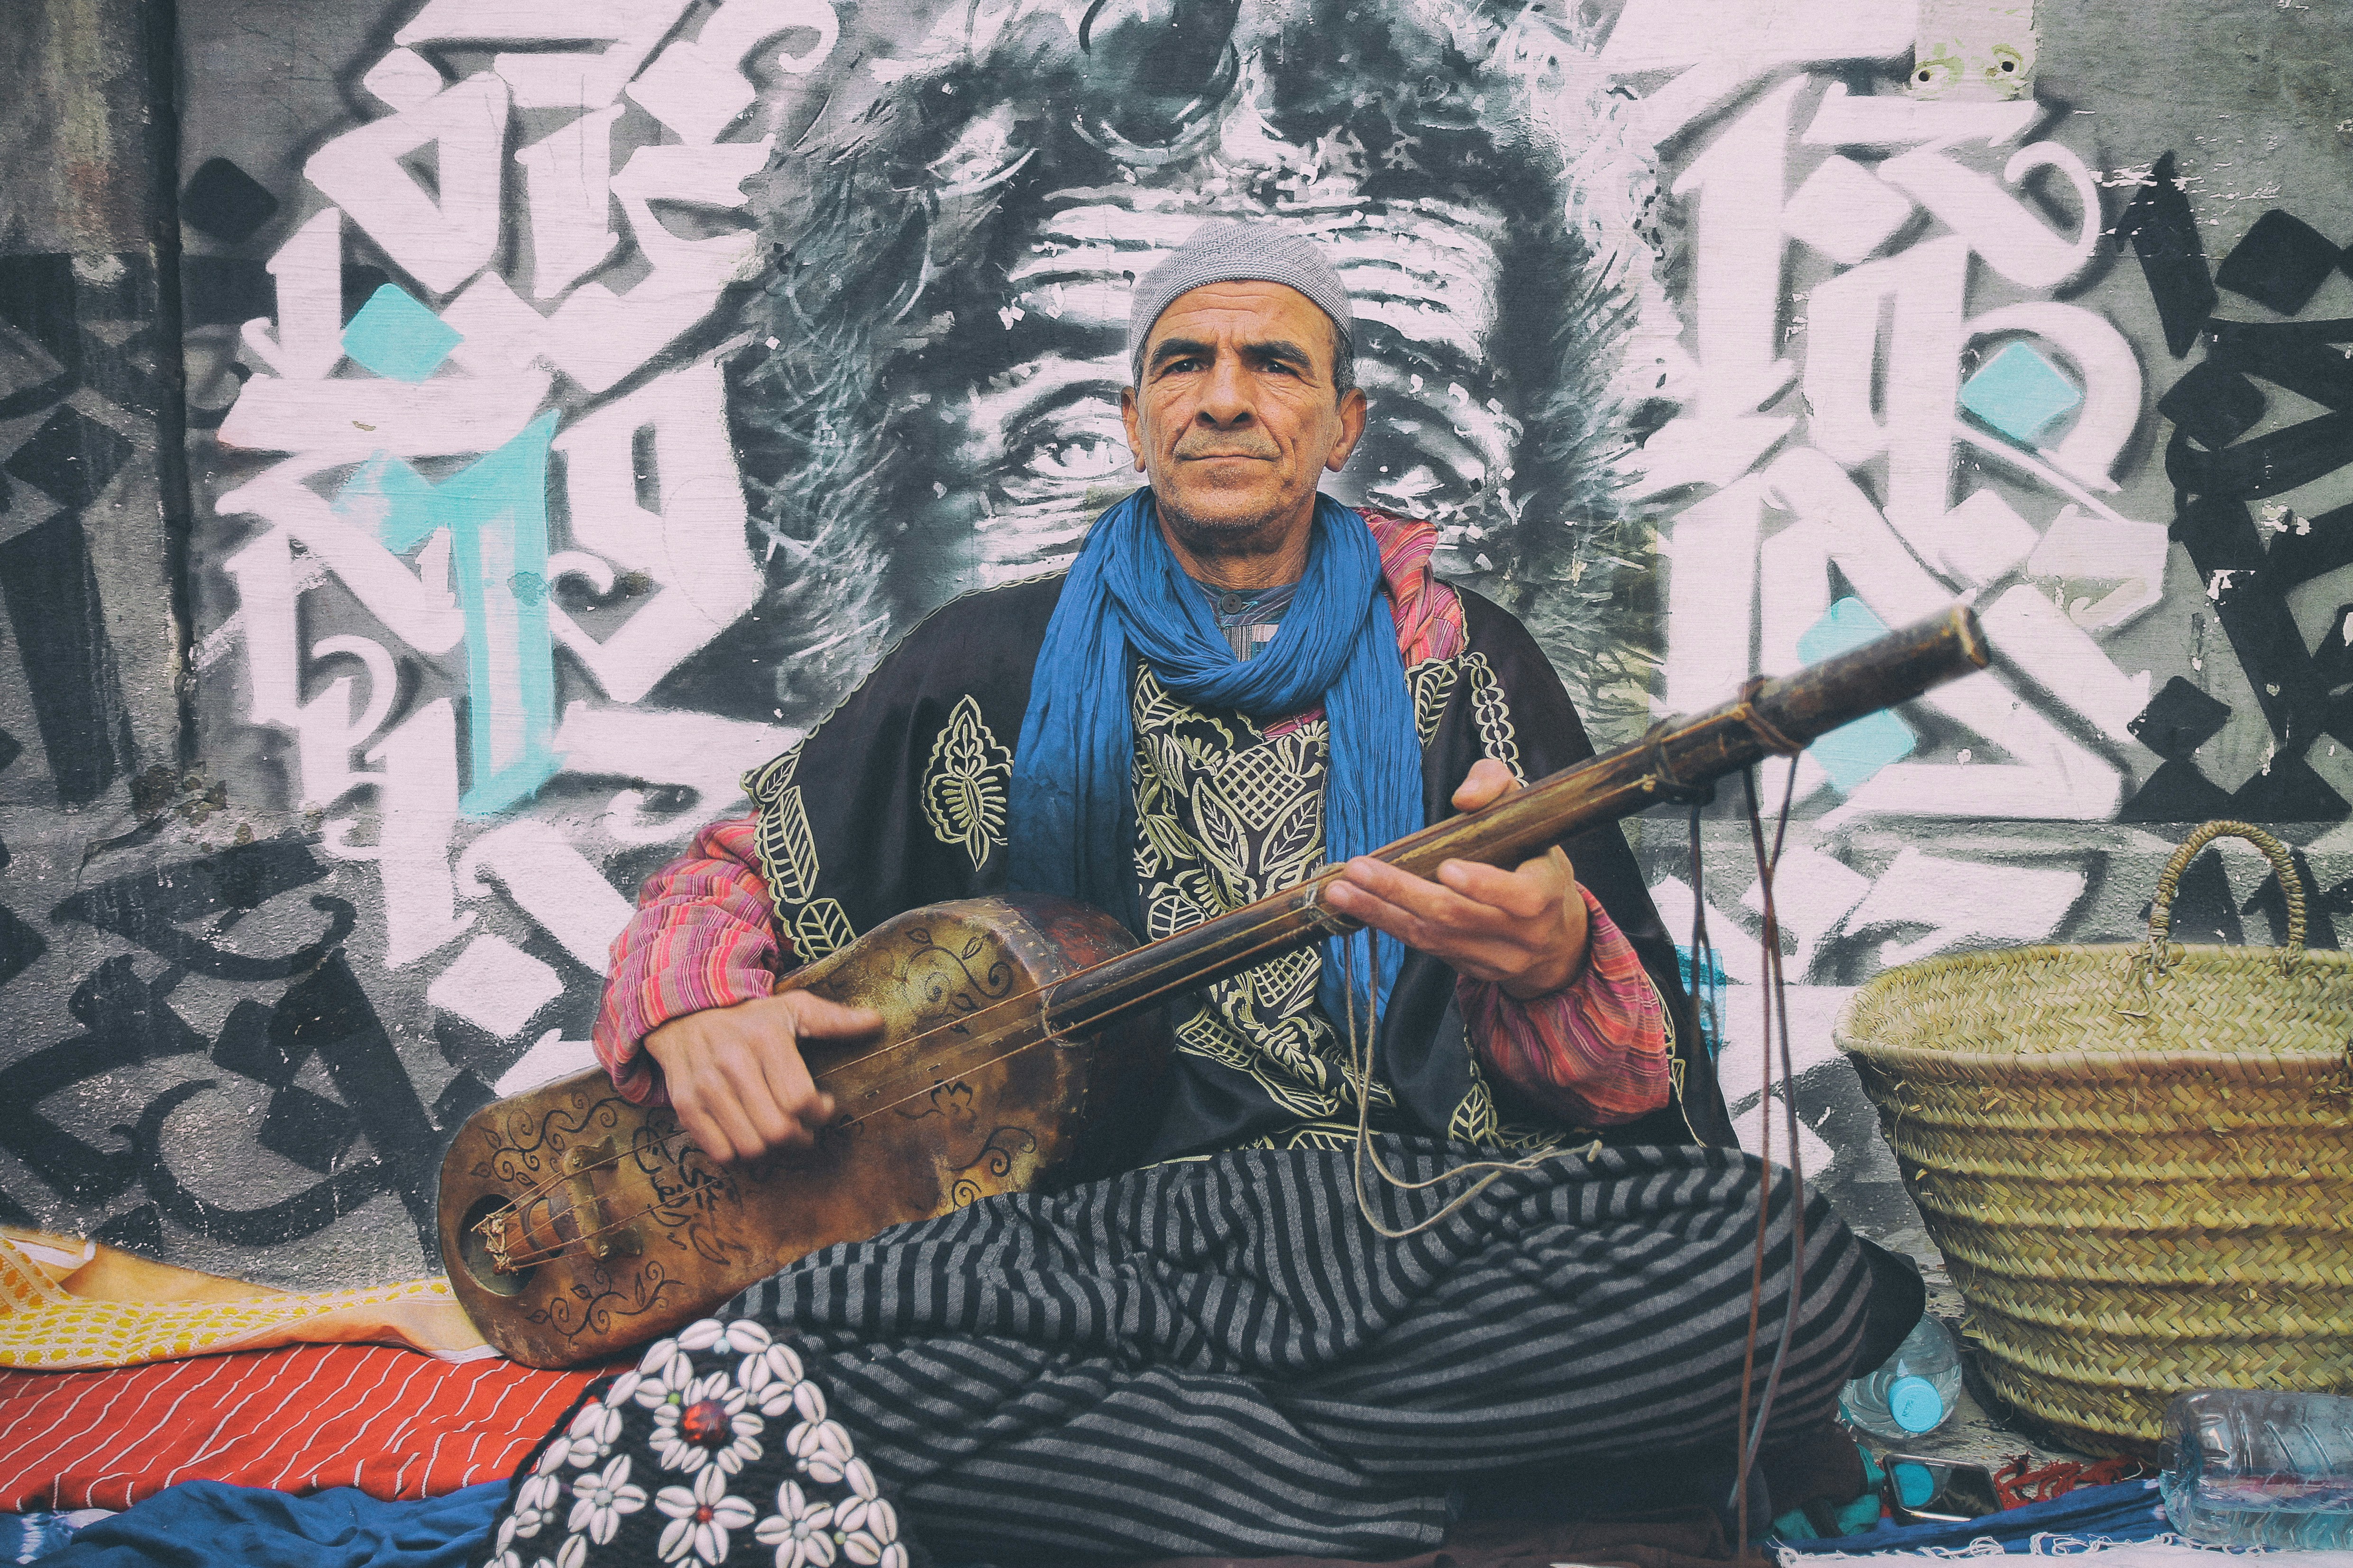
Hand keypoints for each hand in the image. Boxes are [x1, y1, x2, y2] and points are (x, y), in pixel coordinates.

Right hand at [643, 991, 883, 1163]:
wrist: (684, 1014)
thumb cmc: (750, 1017)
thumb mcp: (793, 1008)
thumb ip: (834, 1019)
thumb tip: (877, 1022)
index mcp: (765, 1039)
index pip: (800, 1100)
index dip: (820, 1113)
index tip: (824, 1105)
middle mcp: (731, 1063)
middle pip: (777, 1131)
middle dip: (801, 1139)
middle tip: (806, 1131)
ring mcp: (704, 1086)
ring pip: (750, 1147)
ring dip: (773, 1152)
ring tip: (781, 1135)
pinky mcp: (684, 1104)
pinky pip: (720, 1153)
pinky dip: (741, 1155)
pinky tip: (752, 1136)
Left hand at [1322, 758, 1589, 1001]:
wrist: (1554, 933)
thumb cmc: (1532, 858)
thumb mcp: (1527, 813)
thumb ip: (1497, 785)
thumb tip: (1465, 797)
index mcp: (1547, 892)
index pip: (1521, 897)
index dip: (1484, 885)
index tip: (1446, 867)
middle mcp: (1524, 934)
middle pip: (1459, 917)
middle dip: (1403, 892)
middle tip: (1358, 869)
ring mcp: (1497, 958)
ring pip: (1434, 939)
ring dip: (1382, 913)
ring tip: (1339, 891)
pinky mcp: (1471, 970)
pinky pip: (1425, 949)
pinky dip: (1388, 926)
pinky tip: (1356, 907)